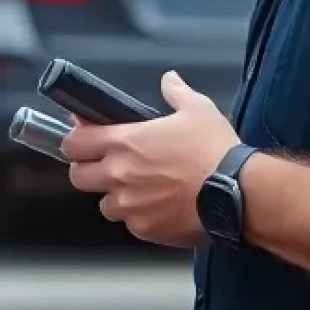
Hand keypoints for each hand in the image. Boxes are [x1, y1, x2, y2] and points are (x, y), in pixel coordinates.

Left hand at [61, 72, 238, 248]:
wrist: (237, 192)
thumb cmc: (214, 149)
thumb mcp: (197, 109)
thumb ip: (176, 92)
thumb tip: (169, 80)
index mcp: (123, 141)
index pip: (73, 143)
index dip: (76, 141)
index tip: (85, 139)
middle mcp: (118, 174)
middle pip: (78, 177)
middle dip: (88, 171)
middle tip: (107, 167)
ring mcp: (129, 205)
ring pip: (104, 205)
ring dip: (115, 197)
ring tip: (139, 191)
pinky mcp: (145, 229)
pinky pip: (131, 224)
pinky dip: (140, 217)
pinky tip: (159, 208)